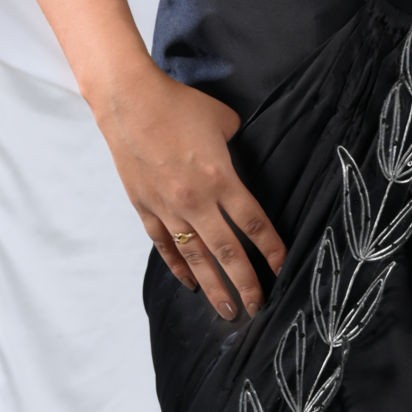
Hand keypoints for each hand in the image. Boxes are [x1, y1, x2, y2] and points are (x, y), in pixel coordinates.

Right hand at [94, 64, 286, 318]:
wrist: (129, 101)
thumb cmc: (178, 105)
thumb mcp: (223, 120)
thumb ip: (236, 146)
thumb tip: (237, 158)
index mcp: (221, 179)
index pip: (253, 223)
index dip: (271, 249)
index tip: (282, 269)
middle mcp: (196, 200)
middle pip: (227, 252)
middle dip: (246, 284)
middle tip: (258, 308)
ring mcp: (167, 207)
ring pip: (195, 258)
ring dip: (213, 287)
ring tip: (227, 310)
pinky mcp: (145, 207)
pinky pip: (164, 244)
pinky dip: (178, 266)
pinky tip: (190, 283)